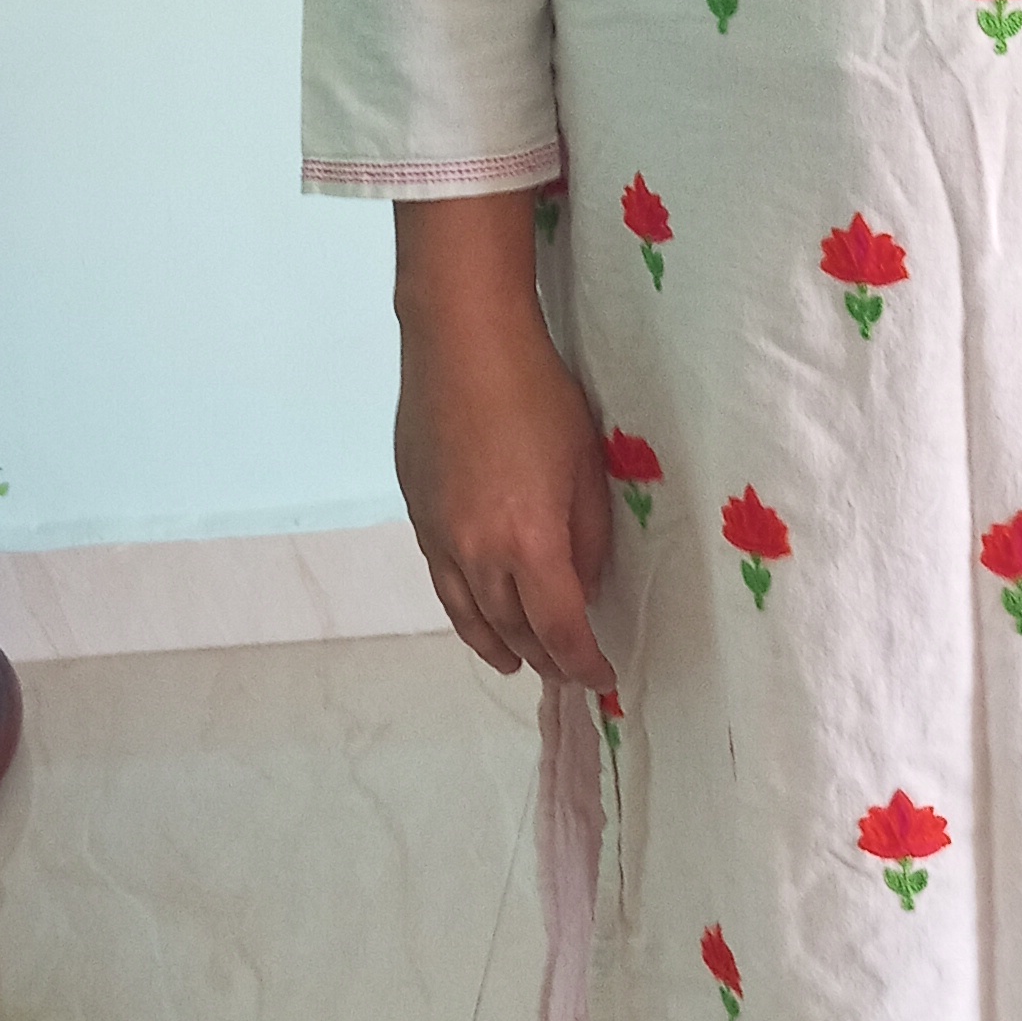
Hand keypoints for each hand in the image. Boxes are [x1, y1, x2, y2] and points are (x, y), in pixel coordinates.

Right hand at [391, 194, 615, 689]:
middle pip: (513, 630)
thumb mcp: (584, 466)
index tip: (604, 678)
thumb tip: (582, 586)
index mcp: (528, 543)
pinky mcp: (417, 515)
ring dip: (498, 646)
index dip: (584, 662)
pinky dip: (465, 613)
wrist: (460, 343)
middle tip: (569, 673)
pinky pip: (443, 584)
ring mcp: (439, 537)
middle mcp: (477, 553)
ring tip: (518, 664)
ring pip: (469, 615)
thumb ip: (587, 537)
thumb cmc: (537, 394)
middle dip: (545, 658)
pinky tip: (476, 614)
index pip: (560, 628)